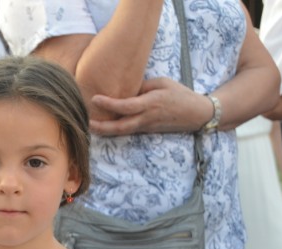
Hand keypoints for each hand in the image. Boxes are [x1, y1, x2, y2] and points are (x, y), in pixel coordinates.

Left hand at [89, 77, 212, 135]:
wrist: (196, 114)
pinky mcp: (147, 131)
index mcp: (151, 103)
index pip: (126, 106)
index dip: (109, 104)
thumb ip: (142, 87)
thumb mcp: (162, 83)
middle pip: (120, 127)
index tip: (94, 99)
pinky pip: (128, 131)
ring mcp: (146, 127)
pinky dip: (115, 130)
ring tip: (89, 126)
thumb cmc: (180, 94)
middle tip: (84, 123)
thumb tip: (124, 90)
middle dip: (101, 127)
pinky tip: (104, 126)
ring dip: (105, 130)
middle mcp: (146, 118)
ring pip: (122, 132)